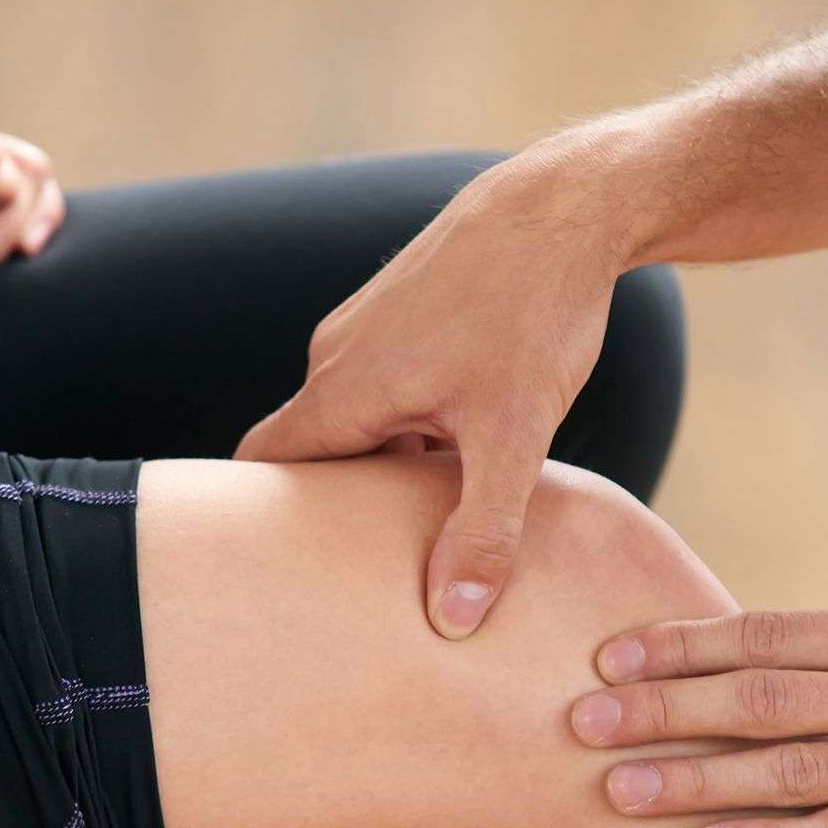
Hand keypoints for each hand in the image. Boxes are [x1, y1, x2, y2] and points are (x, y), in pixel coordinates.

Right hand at [234, 144, 629, 638]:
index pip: (262, 467)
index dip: (262, 526)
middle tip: (368, 577)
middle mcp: (337, 355)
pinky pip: (387, 390)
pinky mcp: (404, 313)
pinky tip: (463, 459)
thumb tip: (450, 621)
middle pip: (311, 454)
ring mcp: (368, 329)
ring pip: (357, 422)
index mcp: (342, 387)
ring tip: (424, 527)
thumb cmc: (535, 311)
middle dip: (337, 512)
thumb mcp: (515, 436)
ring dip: (385, 469)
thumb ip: (482, 531)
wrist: (566, 206)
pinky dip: (411, 430)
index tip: (278, 577)